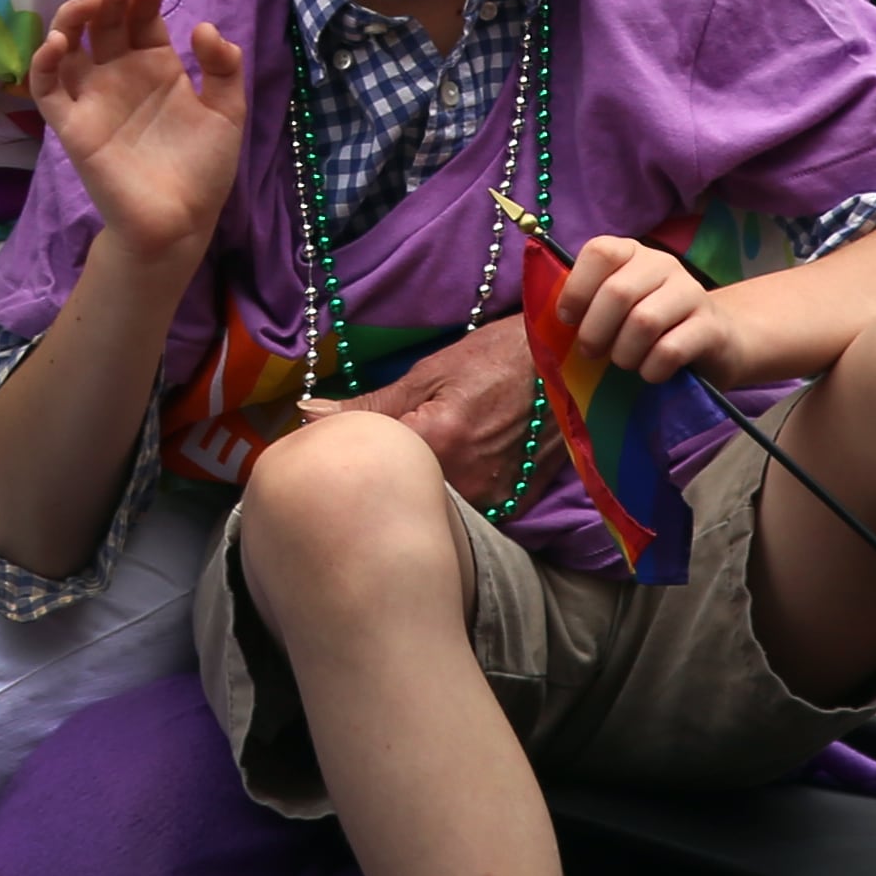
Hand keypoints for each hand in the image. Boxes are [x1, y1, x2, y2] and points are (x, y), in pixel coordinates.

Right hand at [27, 0, 245, 268]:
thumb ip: (223, 69)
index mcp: (155, 64)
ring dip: (74, 14)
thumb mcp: (227, 113)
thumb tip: (204, 26)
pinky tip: (60, 42)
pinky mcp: (72, 125)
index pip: (141, 13)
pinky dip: (44, 61)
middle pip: (104, 19)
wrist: (181, 224)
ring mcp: (93, 97)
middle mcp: (119, 73)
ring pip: (69, 43)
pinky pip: (47, 88)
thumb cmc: (202, 170)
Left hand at [304, 313, 535, 500]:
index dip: (351, 464)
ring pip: (437, 514)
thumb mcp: (428, 373)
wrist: (567, 360)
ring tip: (410, 478)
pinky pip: (472, 518)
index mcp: (437, 443)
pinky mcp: (516, 506)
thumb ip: (370, 405)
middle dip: (383, 489)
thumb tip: (307, 415)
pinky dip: (453, 505)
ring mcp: (496, 499)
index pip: (370, 471)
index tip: (339, 459)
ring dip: (419, 499)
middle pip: (404, 502)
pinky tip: (446, 486)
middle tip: (374, 470)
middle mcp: (467, 481)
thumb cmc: (495, 357)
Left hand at [558, 231, 752, 383]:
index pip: (599, 252)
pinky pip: (670, 350)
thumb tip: (548, 321)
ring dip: (624, 353)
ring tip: (625, 362)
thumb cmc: (652, 326)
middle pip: (618, 292)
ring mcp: (691, 293)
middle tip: (592, 353)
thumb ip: (588, 304)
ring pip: (644, 322)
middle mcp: (664, 265)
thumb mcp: (619, 307)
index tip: (568, 319)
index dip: (576, 289)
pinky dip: (650, 369)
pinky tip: (651, 372)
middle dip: (595, 332)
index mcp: (633, 253)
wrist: (716, 341)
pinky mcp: (711, 327)